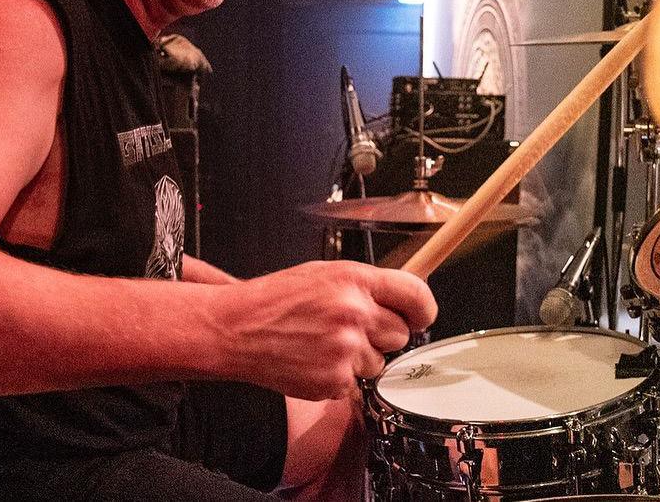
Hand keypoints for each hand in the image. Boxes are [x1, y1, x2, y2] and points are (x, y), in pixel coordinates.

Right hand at [214, 260, 436, 400]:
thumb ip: (365, 287)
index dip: (423, 310)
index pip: (416, 295)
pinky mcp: (334, 380)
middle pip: (401, 335)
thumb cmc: (276, 300)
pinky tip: (313, 361)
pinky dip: (338, 377)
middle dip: (382, 335)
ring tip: (324, 344)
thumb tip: (403, 301)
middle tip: (351, 330)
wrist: (236, 329)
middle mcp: (355, 313)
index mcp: (354, 280)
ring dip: (359, 359)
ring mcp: (345, 349)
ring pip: (379, 362)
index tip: (420, 317)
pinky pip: (355, 384)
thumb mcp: (324, 275)